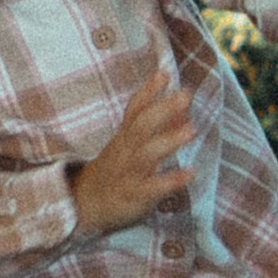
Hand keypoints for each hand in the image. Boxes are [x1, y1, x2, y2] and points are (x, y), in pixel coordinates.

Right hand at [68, 66, 194, 238]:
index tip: (164, 73)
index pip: (135, 109)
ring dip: (170, 140)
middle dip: (163, 109)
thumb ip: (155, 127)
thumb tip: (183, 111)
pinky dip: (171, 180)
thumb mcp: (129, 145)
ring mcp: (130, 172)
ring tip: (192, 128)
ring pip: (148, 154)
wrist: (85, 204)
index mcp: (126, 136)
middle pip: (143, 126)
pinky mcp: (135, 195)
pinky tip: (191, 173)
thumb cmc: (116, 170)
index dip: (148, 91)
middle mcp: (127, 150)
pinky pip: (154, 187)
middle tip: (185, 94)